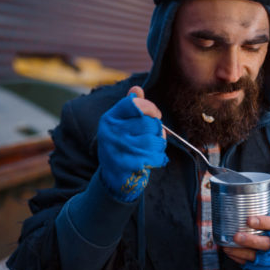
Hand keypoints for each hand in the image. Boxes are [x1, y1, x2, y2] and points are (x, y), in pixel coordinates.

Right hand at [97, 86, 167, 201]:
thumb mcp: (121, 126)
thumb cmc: (121, 148)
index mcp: (109, 119)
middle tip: (155, 137)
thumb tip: (137, 90)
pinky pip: (155, 156)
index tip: (156, 115)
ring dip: (160, 145)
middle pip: (147, 123)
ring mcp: (119, 149)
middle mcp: (111, 133)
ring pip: (153, 140)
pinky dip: (159, 159)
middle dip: (157, 130)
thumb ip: (130, 108)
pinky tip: (154, 160)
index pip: (133, 104)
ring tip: (155, 149)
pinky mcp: (128, 165)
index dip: (150, 107)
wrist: (112, 179)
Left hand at [223, 211, 269, 269]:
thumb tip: (248, 209)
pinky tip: (232, 254)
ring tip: (228, 247)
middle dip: (251, 241)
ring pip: (259, 258)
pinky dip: (242, 261)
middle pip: (268, 244)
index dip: (262, 222)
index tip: (249, 219)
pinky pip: (256, 266)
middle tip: (236, 236)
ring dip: (242, 253)